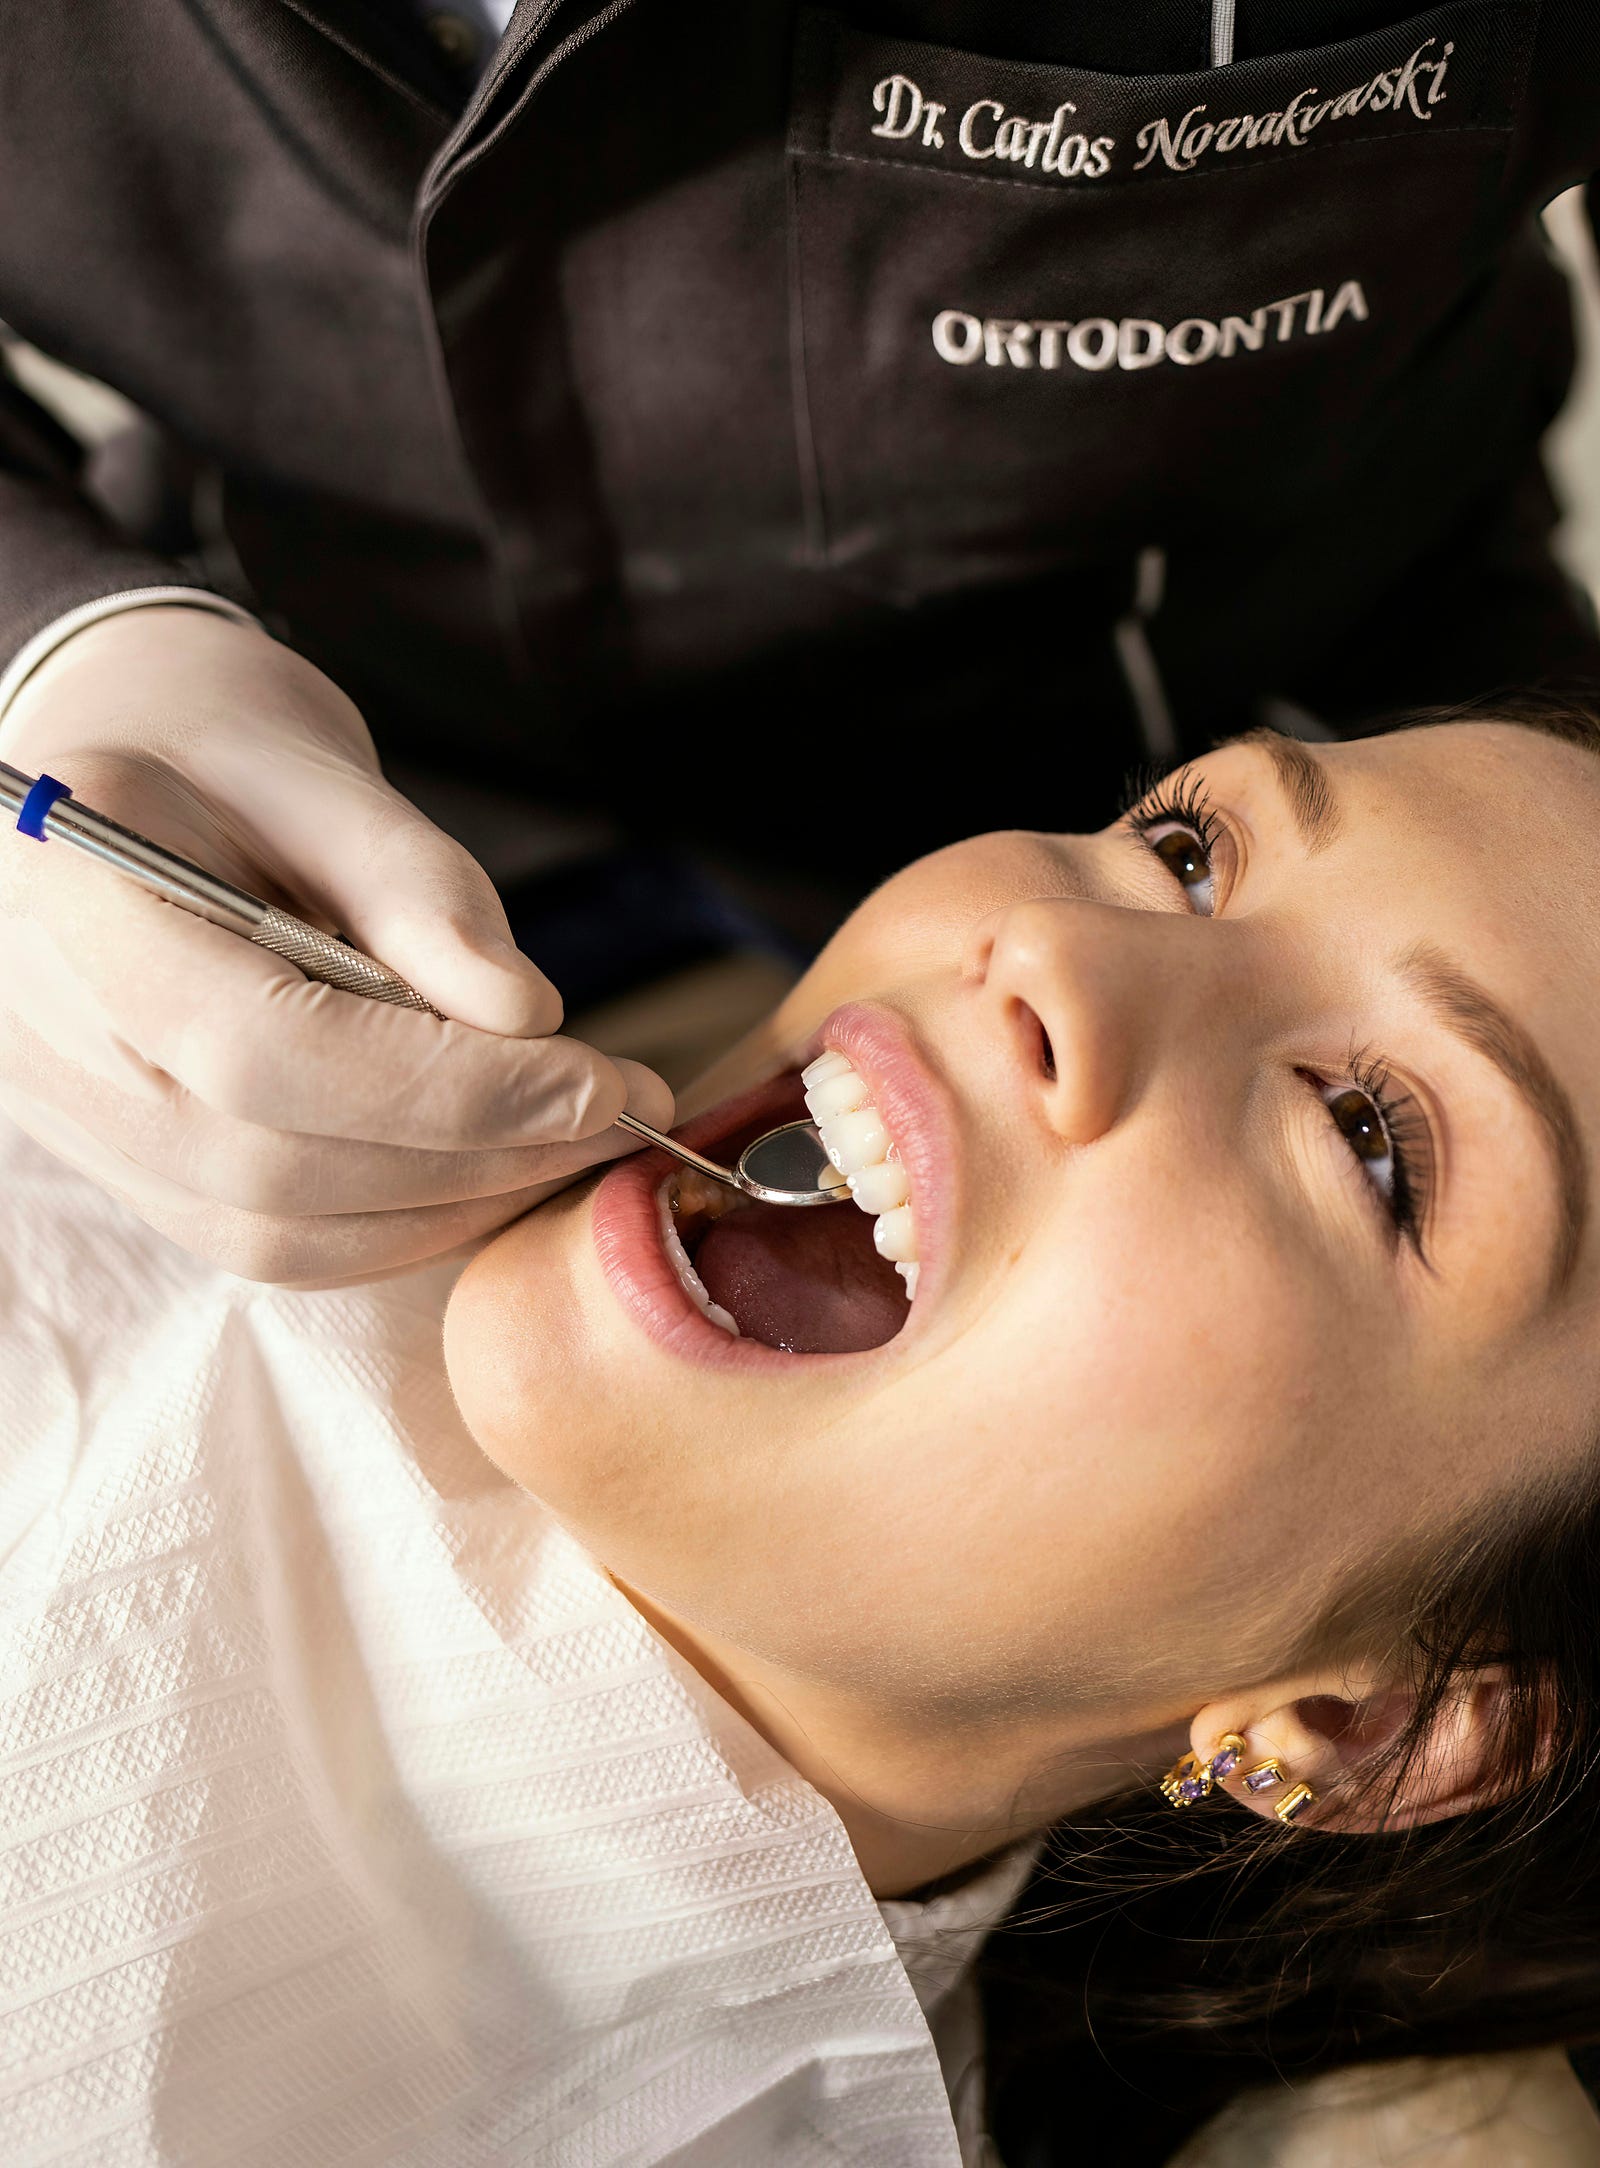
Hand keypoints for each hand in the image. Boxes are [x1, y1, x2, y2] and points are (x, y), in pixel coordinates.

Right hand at [0, 606, 673, 1285]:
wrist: (119, 768)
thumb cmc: (217, 747)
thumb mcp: (317, 773)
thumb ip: (415, 888)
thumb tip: (523, 1013)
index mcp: (68, 898)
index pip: (259, 1047)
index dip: (444, 1087)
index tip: (594, 1079)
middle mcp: (52, 1035)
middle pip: (278, 1160)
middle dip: (476, 1150)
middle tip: (617, 1110)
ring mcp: (82, 1122)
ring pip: (281, 1229)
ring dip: (454, 1201)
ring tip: (570, 1133)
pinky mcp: (134, 1173)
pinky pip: (276, 1242)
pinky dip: (404, 1221)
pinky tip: (492, 1162)